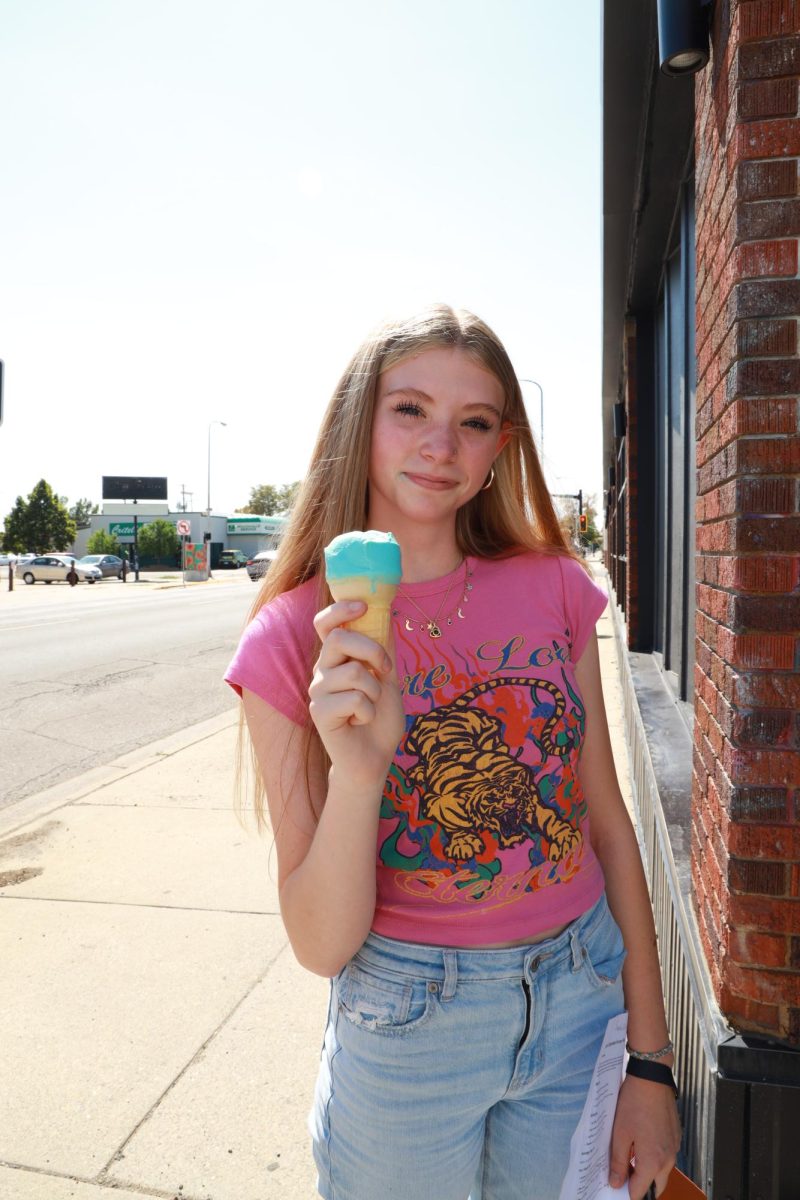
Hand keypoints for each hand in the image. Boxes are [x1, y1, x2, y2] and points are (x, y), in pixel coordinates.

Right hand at [309, 600, 404, 790]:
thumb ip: (383, 647)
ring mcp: (318, 691)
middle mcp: (322, 670)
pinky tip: (361, 721)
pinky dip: (368, 711)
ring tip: (371, 705)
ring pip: (353, 672)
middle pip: (338, 639)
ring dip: (375, 690)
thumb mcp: (388, 677)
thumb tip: (386, 611)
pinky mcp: (320, 712)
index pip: (325, 624)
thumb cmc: (379, 717)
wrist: (374, 757)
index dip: (339, 610)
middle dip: (371, 650)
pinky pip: (354, 699)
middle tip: (385, 669)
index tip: (362, 606)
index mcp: (336, 658)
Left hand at [608, 1074, 680, 1198]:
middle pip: (655, 1186)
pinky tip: (640, 1143)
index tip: (615, 1187)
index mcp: (653, 1162)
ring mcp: (674, 1148)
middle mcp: (668, 1159)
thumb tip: (616, 1183)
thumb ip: (618, 1161)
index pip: (640, 1191)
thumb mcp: (619, 1133)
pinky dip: (654, 1158)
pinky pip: (666, 1156)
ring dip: (647, 1171)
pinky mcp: (676, 1137)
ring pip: (662, 1171)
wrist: (652, 1078)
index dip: (626, 1192)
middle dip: (640, 1186)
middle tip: (622, 1175)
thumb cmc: (633, 1104)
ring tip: (628, 1157)